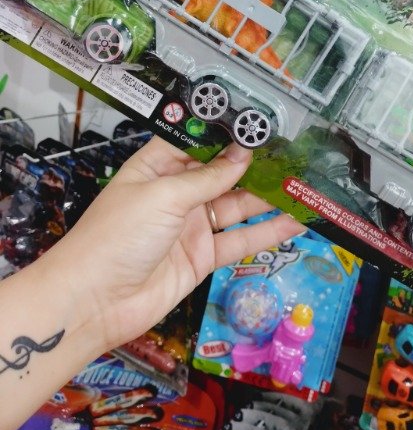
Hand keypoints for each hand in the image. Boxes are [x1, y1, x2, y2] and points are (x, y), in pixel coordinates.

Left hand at [51, 136, 301, 353]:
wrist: (94, 303)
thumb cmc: (116, 237)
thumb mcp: (163, 195)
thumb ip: (208, 177)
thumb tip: (243, 153)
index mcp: (158, 167)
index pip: (198, 142)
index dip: (227, 134)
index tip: (261, 126)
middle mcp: (177, 193)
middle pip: (223, 174)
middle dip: (255, 166)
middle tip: (293, 156)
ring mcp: (191, 225)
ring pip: (237, 206)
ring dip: (267, 198)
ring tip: (302, 186)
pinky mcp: (202, 257)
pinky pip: (239, 240)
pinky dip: (266, 233)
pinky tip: (293, 222)